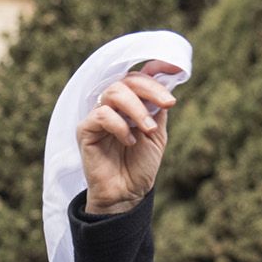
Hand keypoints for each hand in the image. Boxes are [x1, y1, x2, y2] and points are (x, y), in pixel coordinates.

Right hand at [77, 62, 179, 214]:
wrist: (126, 194)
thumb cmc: (139, 166)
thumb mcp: (156, 134)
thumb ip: (157, 109)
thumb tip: (165, 85)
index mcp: (130, 104)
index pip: (139, 77)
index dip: (156, 68)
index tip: (175, 69)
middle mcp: (112, 105)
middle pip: (128, 80)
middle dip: (151, 89)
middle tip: (168, 103)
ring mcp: (98, 115)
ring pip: (114, 92)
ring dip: (136, 108)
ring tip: (147, 130)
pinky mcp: (85, 129)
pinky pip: (102, 114)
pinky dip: (119, 125)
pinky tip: (129, 141)